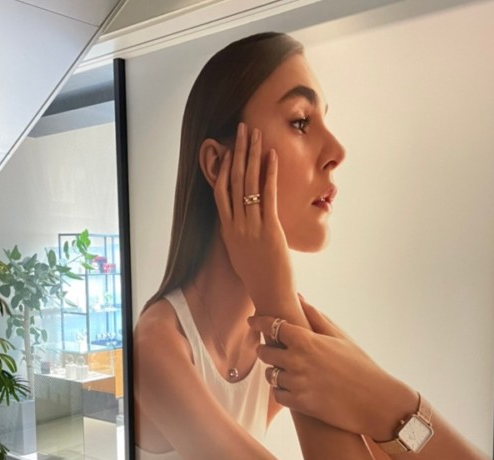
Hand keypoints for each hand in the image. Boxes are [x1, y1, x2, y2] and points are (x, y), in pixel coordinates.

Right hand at [214, 123, 299, 320]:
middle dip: (237, 152)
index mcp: (228, 231)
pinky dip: (269, 173)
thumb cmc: (259, 278)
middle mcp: (235, 226)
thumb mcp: (242, 255)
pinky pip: (267, 195)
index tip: (227, 148)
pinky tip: (272, 156)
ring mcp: (250, 227)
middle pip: (233, 181)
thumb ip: (239, 237)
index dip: (222, 167)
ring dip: (252, 155)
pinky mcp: (269, 230)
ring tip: (256, 133)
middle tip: (242, 128)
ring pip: (247, 183)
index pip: (220, 192)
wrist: (270, 296)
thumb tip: (241, 226)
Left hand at [249, 298, 417, 440]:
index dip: (259, 322)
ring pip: (270, 375)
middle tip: (274, 349)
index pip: (272, 326)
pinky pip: (277, 395)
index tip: (253, 321)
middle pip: (266, 351)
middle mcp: (297, 362)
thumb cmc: (360, 365)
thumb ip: (316, 317)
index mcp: (307, 341)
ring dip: (275, 371)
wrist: (375, 401)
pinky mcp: (299, 404)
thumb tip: (299, 297)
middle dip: (267, 349)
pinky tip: (293, 387)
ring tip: (287, 370)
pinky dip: (282, 390)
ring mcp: (296, 384)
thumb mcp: (340, 337)